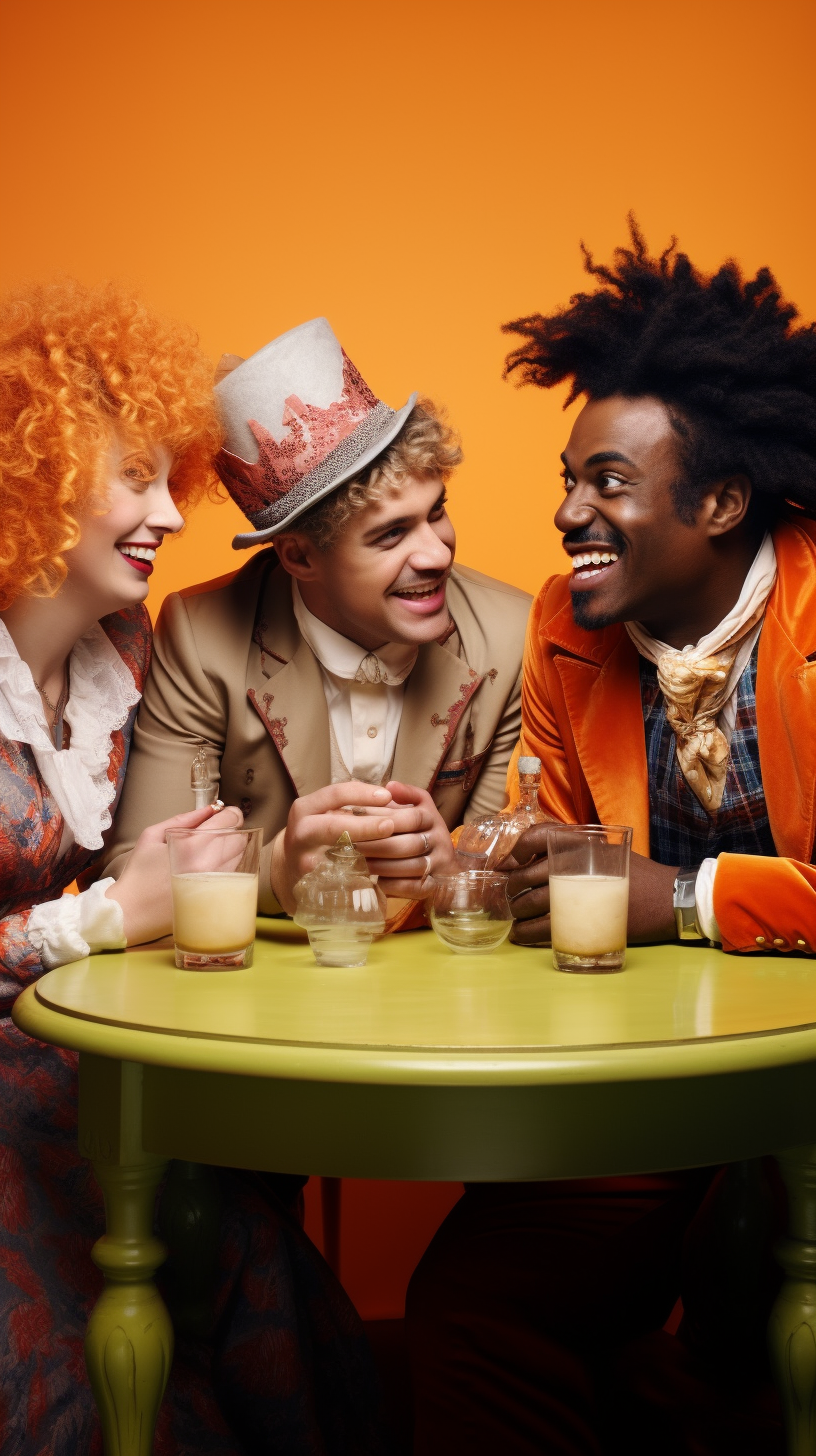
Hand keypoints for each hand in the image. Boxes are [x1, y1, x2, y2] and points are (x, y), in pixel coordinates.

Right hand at [106, 803, 243, 945]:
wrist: (131, 913)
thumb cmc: (138, 874)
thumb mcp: (152, 836)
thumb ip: (183, 819)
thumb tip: (209, 808)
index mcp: (191, 846)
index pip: (229, 820)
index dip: (230, 813)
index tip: (223, 814)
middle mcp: (208, 865)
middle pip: (240, 838)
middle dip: (232, 830)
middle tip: (216, 831)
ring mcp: (214, 884)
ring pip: (241, 857)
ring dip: (232, 849)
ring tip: (211, 851)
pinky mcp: (216, 899)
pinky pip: (236, 875)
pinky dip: (229, 866)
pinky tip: (210, 867)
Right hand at [270, 781, 397, 914]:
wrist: (288, 866)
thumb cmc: (316, 834)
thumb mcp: (323, 813)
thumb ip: (349, 805)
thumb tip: (390, 798)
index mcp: (305, 808)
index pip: (335, 794)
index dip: (363, 794)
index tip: (387, 796)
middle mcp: (302, 833)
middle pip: (334, 826)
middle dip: (365, 826)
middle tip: (390, 825)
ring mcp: (305, 860)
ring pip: (336, 856)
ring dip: (366, 854)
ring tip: (389, 853)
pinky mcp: (312, 883)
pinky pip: (339, 879)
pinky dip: (360, 876)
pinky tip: (380, 874)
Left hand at [359, 781, 457, 899]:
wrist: (447, 865)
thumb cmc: (423, 832)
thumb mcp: (420, 807)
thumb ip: (406, 794)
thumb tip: (390, 786)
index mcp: (431, 818)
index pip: (410, 818)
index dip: (384, 821)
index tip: (357, 823)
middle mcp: (439, 840)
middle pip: (408, 844)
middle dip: (377, 847)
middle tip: (350, 848)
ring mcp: (439, 864)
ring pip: (411, 867)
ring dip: (382, 867)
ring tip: (358, 865)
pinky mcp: (435, 886)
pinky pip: (416, 887)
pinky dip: (395, 885)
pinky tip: (377, 881)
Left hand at [504, 825, 678, 946]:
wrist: (668, 898)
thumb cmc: (638, 876)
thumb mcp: (608, 852)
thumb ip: (578, 852)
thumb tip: (539, 862)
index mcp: (581, 841)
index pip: (535, 836)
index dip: (514, 851)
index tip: (505, 865)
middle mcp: (573, 861)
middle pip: (526, 875)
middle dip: (511, 889)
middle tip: (509, 899)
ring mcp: (575, 891)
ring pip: (530, 903)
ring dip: (516, 914)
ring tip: (515, 922)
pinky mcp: (580, 919)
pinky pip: (543, 928)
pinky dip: (527, 933)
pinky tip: (521, 936)